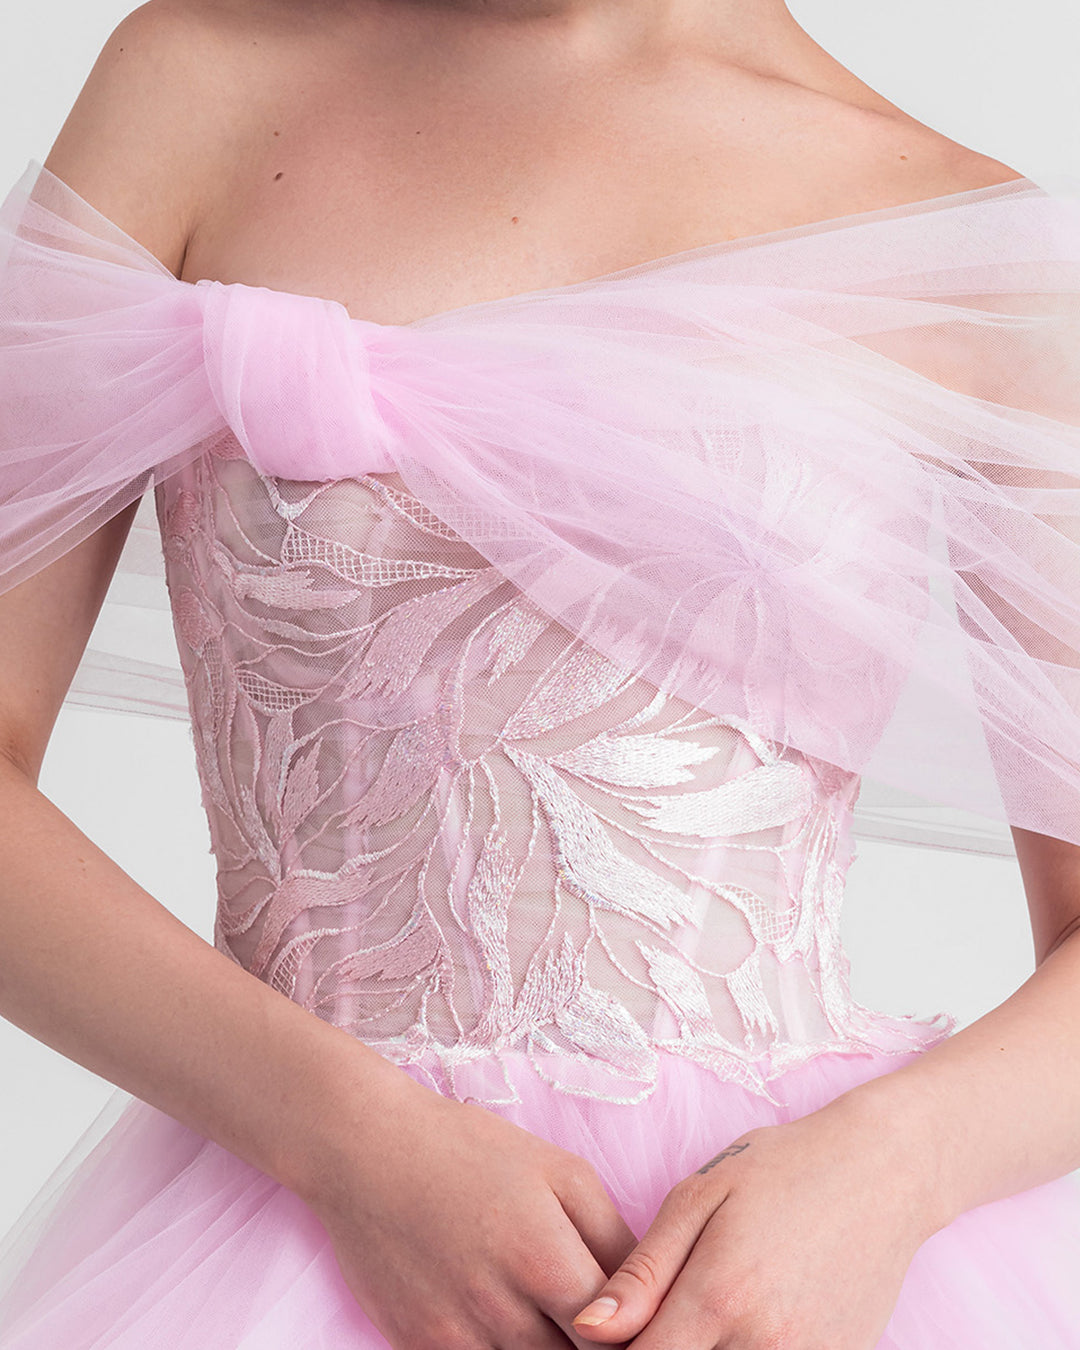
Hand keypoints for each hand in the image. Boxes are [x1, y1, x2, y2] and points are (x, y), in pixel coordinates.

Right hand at [305, 1071, 638, 1348]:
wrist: (367, 1150)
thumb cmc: (470, 1150)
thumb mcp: (560, 1172)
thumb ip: (615, 1239)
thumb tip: (653, 1293)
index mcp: (545, 1259)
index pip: (616, 1339)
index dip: (635, 1336)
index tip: (643, 1325)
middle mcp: (501, 1310)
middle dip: (592, 1347)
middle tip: (596, 1323)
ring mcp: (454, 1337)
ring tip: (549, 1316)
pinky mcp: (417, 1348)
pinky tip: (508, 1324)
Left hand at [570, 1095, 942, 1348]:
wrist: (882, 1172)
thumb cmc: (781, 1169)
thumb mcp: (699, 1197)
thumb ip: (643, 1273)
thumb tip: (589, 1328)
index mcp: (720, 1296)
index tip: (607, 1334)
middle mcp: (767, 1344)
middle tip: (661, 1316)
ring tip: (704, 1310)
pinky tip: (743, 1320)